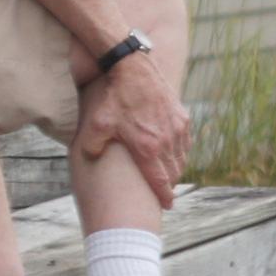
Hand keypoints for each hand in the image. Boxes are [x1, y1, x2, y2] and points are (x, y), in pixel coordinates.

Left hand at [74, 53, 191, 208]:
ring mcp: (177, 129)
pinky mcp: (182, 118)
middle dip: (168, 184)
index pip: (160, 181)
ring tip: (167, 174)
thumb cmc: (114, 98)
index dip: (164, 196)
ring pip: (181, 158)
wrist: (133, 69)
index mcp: (147, 149)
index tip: (167, 205)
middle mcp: (167, 142)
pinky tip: (172, 152)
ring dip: (175, 169)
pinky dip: (180, 151)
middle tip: (163, 190)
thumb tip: (90, 157)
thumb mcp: (96, 124)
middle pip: (173, 173)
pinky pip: (185, 142)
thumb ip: (91, 146)